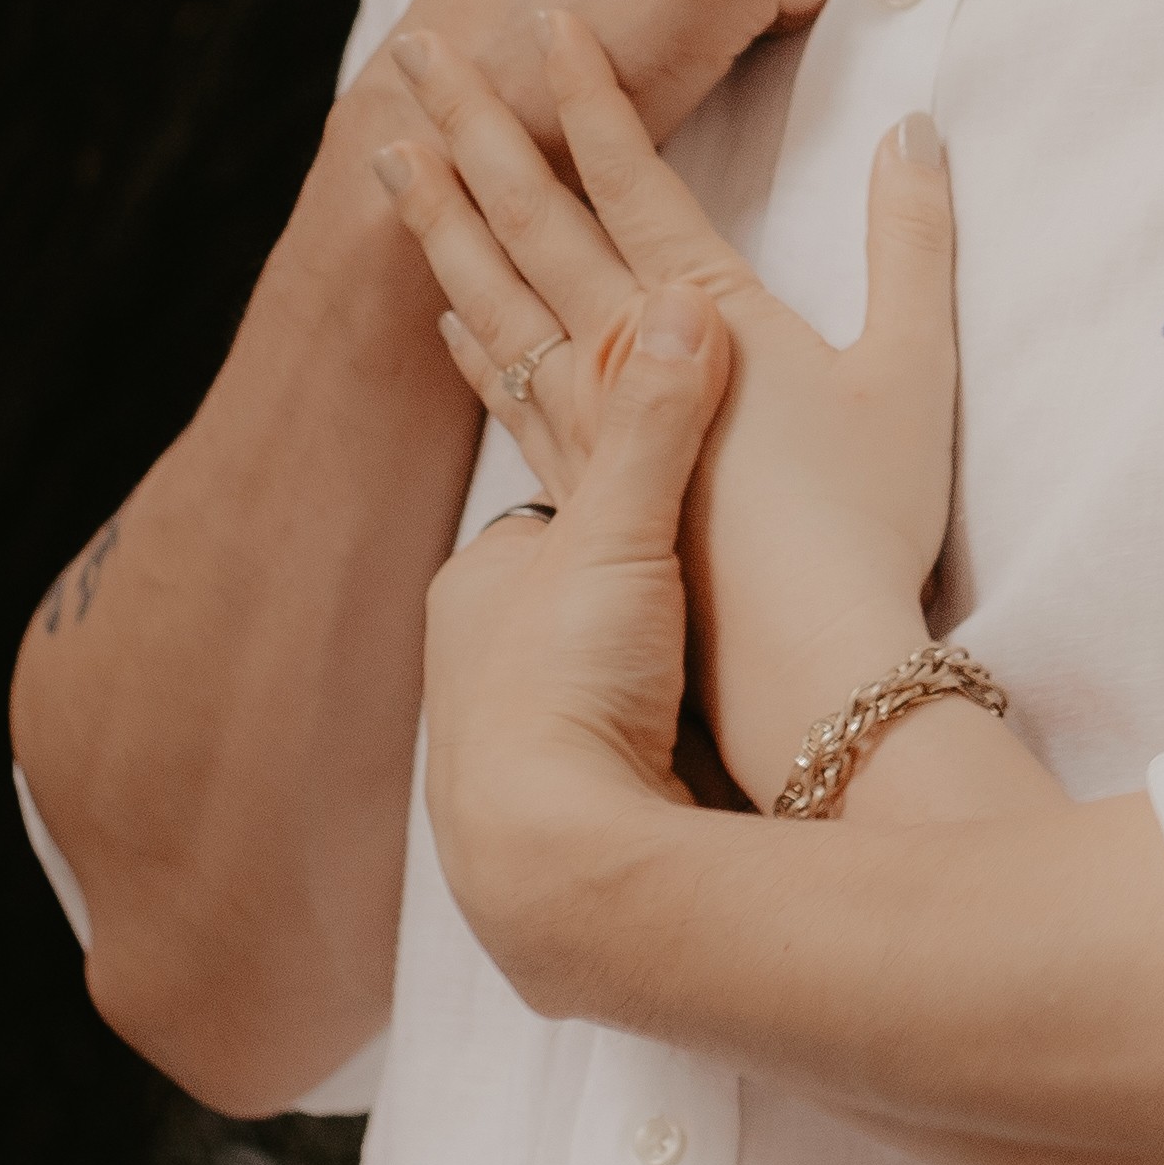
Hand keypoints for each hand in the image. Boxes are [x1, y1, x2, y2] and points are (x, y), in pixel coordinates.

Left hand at [375, 13, 965, 623]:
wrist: (796, 678)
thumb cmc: (863, 531)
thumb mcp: (907, 379)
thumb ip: (907, 248)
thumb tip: (913, 132)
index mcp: (704, 315)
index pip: (630, 178)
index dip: (588, 93)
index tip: (541, 19)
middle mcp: (625, 359)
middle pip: (532, 220)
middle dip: (474, 127)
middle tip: (419, 50)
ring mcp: (592, 430)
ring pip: (497, 296)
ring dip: (444, 219)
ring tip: (394, 157)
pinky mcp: (584, 497)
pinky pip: (509, 389)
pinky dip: (473, 333)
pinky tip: (450, 307)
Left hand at [413, 220, 728, 1002]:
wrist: (555, 863)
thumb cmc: (568, 688)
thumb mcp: (623, 535)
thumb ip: (655, 422)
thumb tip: (679, 300)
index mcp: (479, 581)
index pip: (547, 502)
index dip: (602, 472)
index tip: (657, 460)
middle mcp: (480, 659)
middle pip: (561, 588)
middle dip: (610, 572)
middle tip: (677, 560)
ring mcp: (514, 739)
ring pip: (582, 671)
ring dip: (626, 659)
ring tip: (684, 652)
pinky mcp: (558, 806)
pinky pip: (607, 736)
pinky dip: (643, 721)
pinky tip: (681, 732)